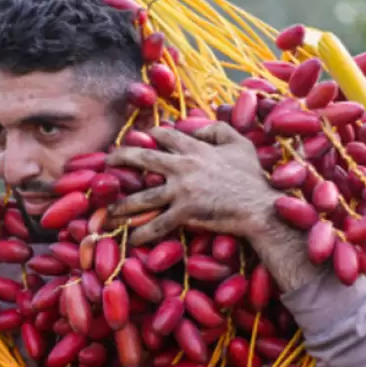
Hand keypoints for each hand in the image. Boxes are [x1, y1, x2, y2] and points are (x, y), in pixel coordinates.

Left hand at [106, 122, 321, 292]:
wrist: (259, 207)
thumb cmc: (252, 176)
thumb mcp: (240, 143)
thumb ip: (216, 129)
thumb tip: (193, 127)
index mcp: (195, 148)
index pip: (163, 136)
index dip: (147, 136)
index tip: (135, 139)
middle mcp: (182, 166)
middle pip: (142, 159)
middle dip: (119, 158)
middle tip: (106, 162)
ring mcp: (181, 190)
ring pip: (142, 196)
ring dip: (121, 204)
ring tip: (107, 211)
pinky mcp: (184, 213)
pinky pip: (157, 224)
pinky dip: (142, 233)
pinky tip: (130, 239)